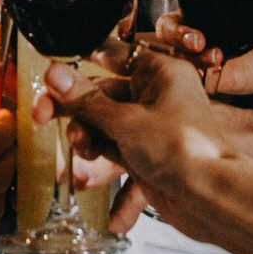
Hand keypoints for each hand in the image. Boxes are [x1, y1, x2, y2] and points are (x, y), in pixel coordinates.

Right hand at [42, 51, 238, 243]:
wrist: (208, 198)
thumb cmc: (185, 151)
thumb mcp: (126, 121)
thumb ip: (87, 101)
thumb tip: (57, 75)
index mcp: (160, 73)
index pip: (114, 55)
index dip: (81, 60)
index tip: (52, 68)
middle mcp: (156, 95)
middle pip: (102, 92)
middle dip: (74, 106)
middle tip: (44, 113)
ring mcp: (149, 126)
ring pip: (102, 120)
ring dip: (85, 132)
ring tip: (81, 146)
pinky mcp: (144, 153)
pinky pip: (110, 145)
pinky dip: (96, 152)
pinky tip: (86, 163)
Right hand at [152, 7, 252, 95]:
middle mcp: (196, 20)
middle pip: (168, 24)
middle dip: (175, 31)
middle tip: (196, 39)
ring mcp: (197, 48)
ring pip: (175, 52)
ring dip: (187, 53)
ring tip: (213, 55)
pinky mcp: (204, 71)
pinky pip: (190, 72)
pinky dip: (199, 69)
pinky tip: (217, 65)